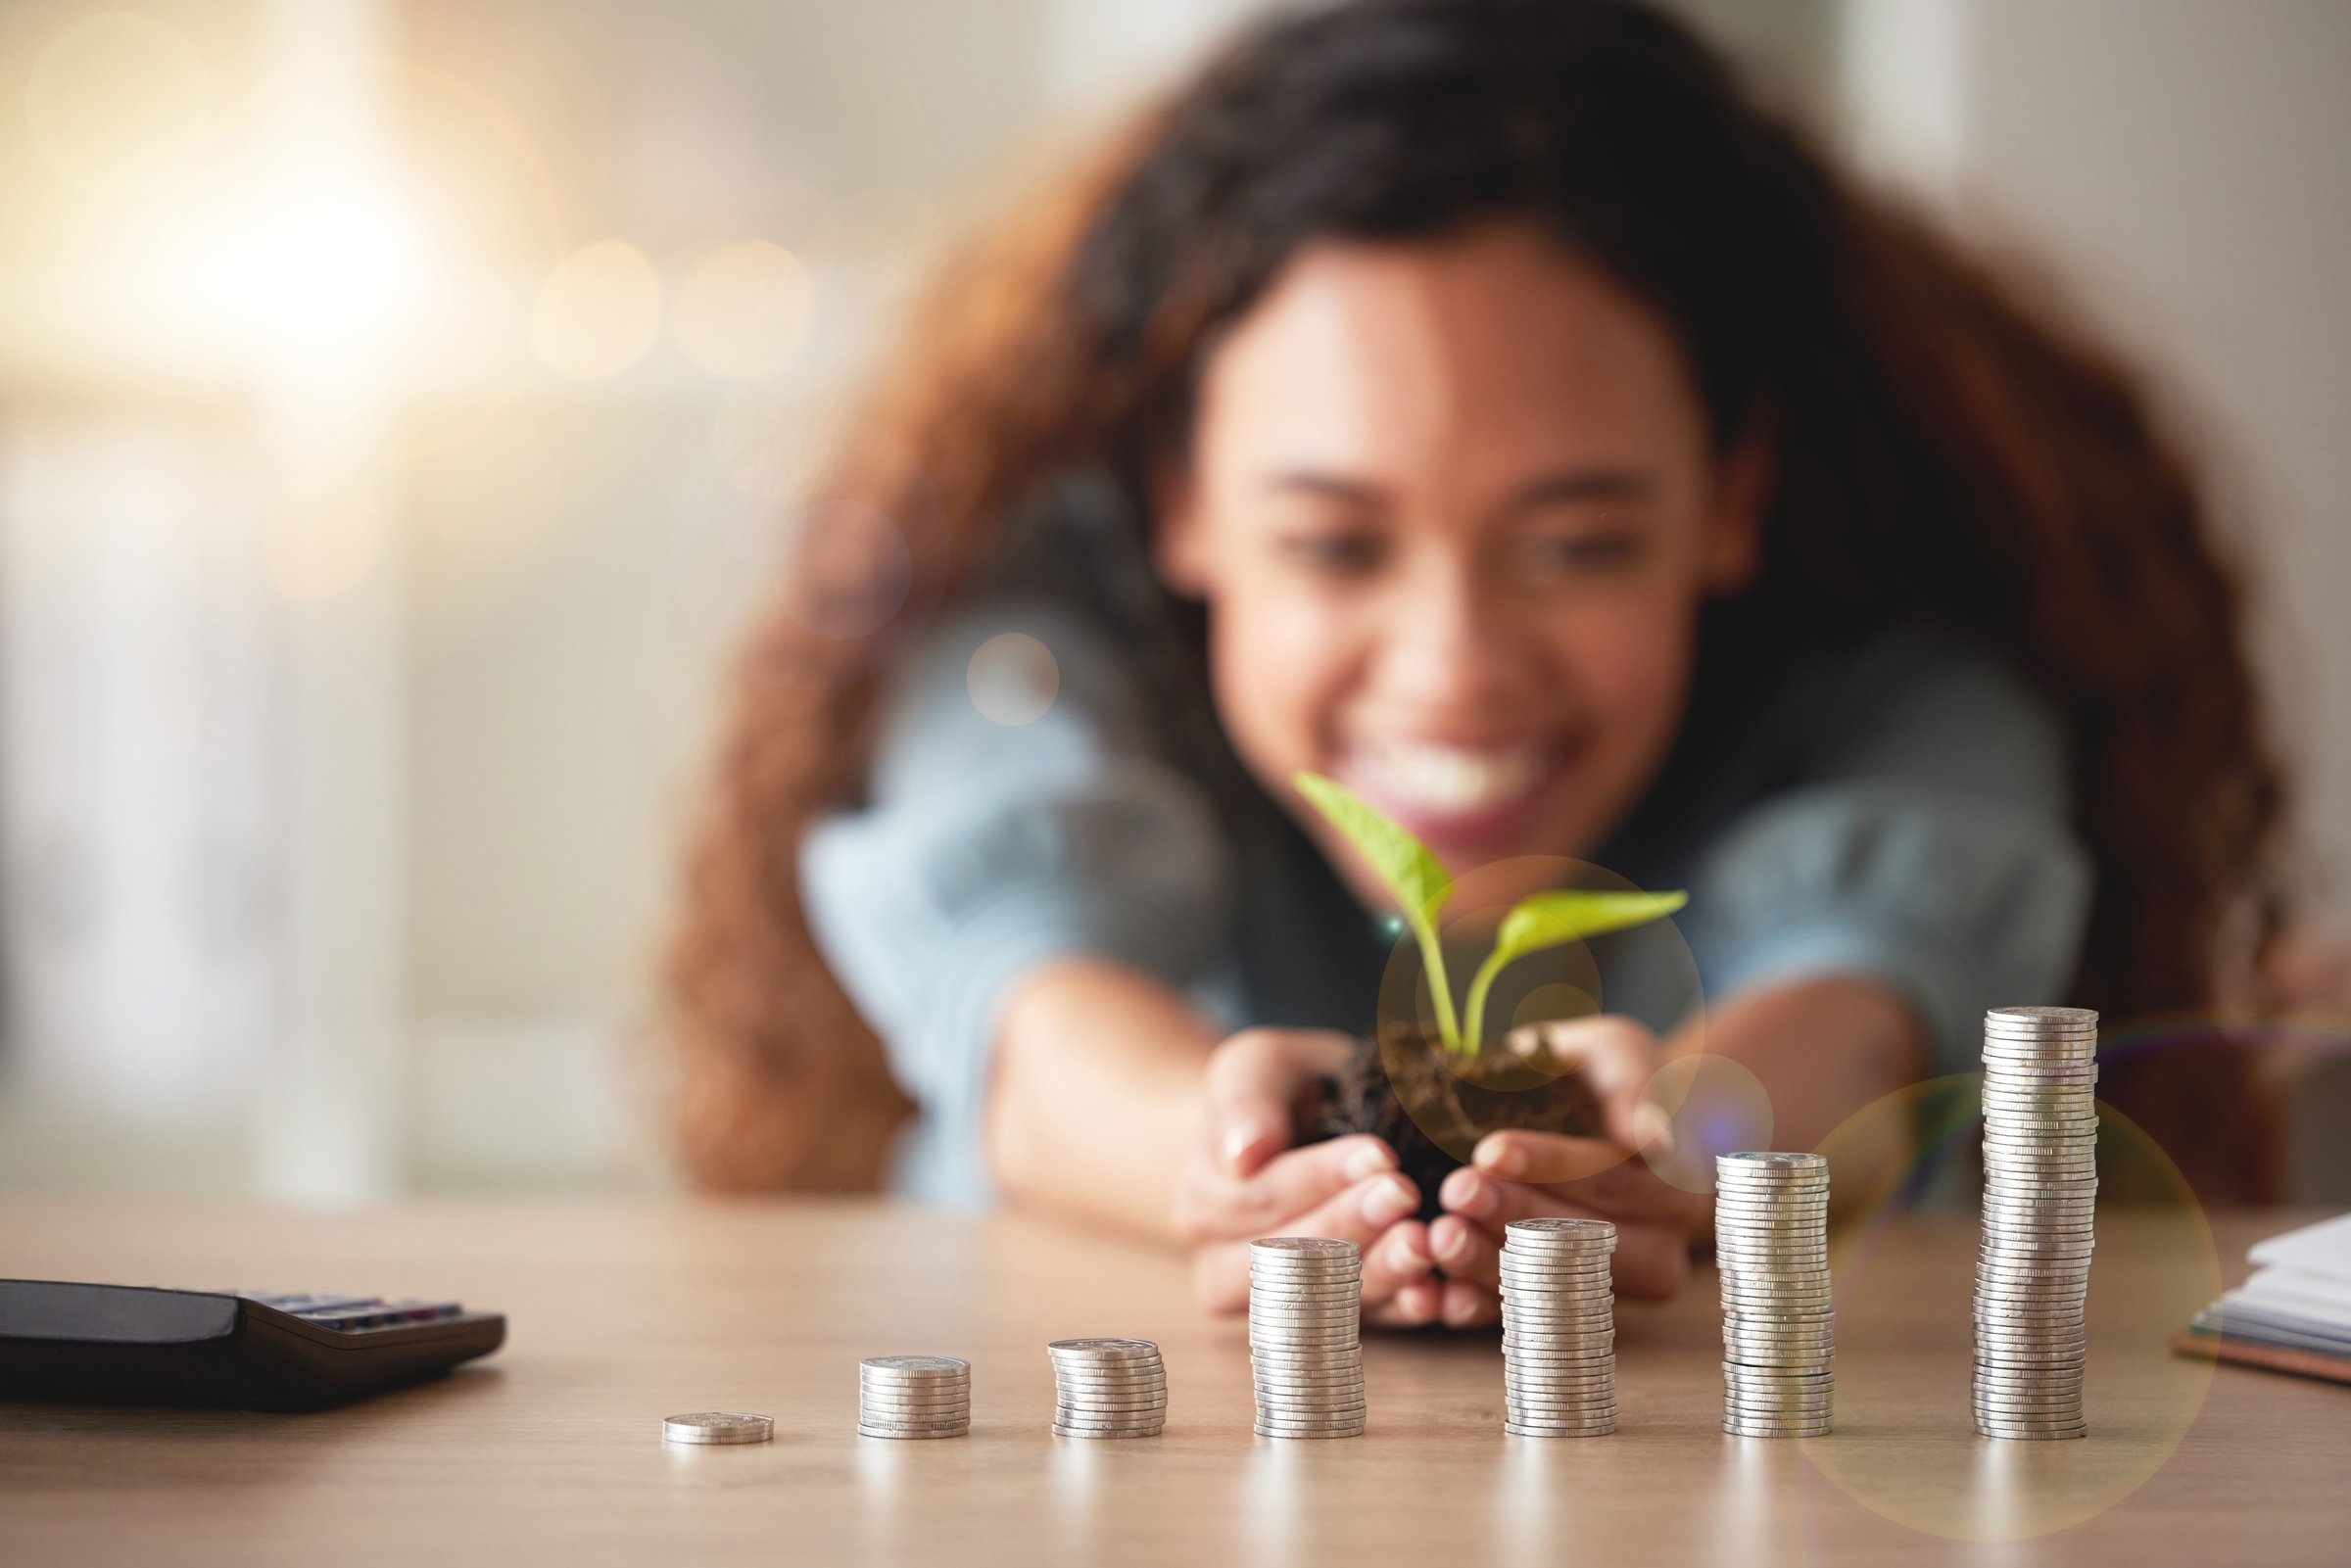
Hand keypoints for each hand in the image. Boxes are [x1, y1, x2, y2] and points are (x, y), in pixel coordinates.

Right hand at [1176, 1028, 1440, 1326]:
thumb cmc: (1277, 1093)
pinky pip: (1361, 1326)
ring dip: (1376, 1277)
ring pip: (1321, 1303)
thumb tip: (1245, 1151)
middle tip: (1405, 1196)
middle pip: (1286, 1260)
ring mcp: (1277, 1302)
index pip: (1260, 1198)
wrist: (1293, 1134)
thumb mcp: (1255, 1070)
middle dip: (1349, 1229)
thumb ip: (1245, 1102)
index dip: (1319, 1180)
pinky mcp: (1330, 1320)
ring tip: (1426, 1245)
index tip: (1378, 1154)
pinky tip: (1437, 1296)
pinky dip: (1400, 1313)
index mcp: (1205, 1203)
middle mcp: (1227, 1265)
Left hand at [1429, 1017, 1706, 1319]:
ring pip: (1559, 1283)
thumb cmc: (1601, 1075)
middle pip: (1586, 1237)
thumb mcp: (1620, 1055)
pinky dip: (1482, 1309)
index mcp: (1677, 1179)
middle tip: (1457, 1192)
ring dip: (1494, 1267)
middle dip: (1515, 1216)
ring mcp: (1620, 1281)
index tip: (1491, 1151)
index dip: (1550, 1166)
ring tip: (1442, 1239)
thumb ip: (1638, 1087)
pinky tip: (1441, 1296)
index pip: (1611, 1175)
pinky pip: (1530, 1315)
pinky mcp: (1576, 1303)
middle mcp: (1663, 1241)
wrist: (1590, 1117)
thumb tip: (1655, 1141)